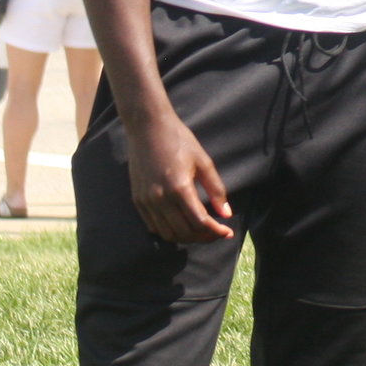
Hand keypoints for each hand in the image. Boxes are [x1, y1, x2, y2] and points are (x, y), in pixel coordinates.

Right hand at [127, 111, 233, 242]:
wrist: (148, 128)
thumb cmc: (180, 141)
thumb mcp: (204, 162)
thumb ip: (216, 189)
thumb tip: (226, 214)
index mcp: (179, 187)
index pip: (199, 222)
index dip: (216, 231)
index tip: (227, 232)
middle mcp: (160, 198)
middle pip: (184, 232)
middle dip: (204, 237)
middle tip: (217, 233)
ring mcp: (146, 201)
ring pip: (168, 234)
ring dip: (187, 238)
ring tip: (201, 232)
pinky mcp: (137, 200)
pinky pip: (153, 226)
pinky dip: (169, 231)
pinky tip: (182, 225)